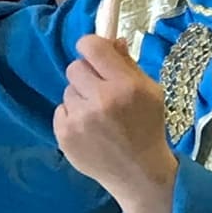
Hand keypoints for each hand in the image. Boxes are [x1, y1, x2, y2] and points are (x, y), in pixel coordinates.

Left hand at [53, 35, 175, 212]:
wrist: (138, 172)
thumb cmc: (146, 127)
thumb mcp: (150, 91)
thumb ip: (128, 65)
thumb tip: (112, 40)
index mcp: (125, 85)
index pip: (92, 47)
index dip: (90, 46)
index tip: (94, 53)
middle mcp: (101, 100)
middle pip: (74, 67)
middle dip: (86, 75)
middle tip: (99, 90)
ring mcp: (80, 119)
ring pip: (68, 90)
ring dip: (80, 98)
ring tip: (98, 116)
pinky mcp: (64, 135)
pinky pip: (61, 111)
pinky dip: (72, 117)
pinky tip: (89, 130)